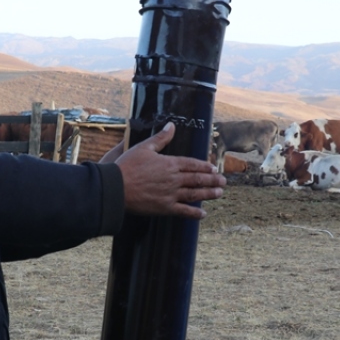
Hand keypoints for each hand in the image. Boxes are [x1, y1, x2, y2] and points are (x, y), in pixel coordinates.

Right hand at [108, 123, 225, 218]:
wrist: (116, 187)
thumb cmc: (127, 166)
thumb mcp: (144, 147)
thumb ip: (161, 138)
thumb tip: (171, 125)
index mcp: (169, 163)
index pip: (192, 164)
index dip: (205, 166)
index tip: (214, 168)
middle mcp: (174, 179)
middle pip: (198, 179)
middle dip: (213, 180)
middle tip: (224, 181)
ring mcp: (171, 194)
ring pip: (195, 194)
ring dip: (209, 194)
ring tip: (219, 193)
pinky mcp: (165, 208)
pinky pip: (184, 211)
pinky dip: (195, 213)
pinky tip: (203, 213)